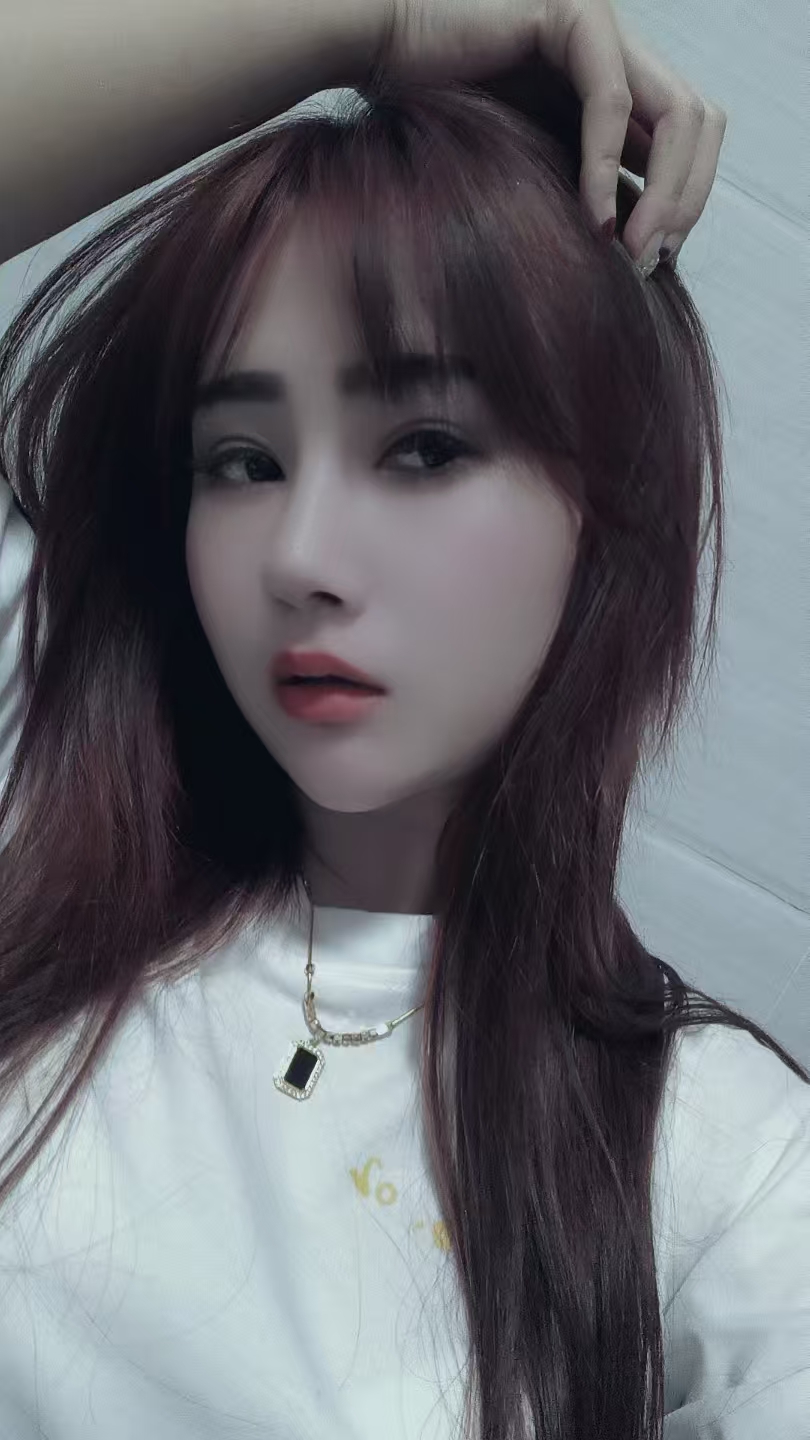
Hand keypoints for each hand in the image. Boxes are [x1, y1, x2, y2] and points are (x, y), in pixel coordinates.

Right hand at [362, 0, 727, 270]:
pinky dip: (608, 168)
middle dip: (687, 201)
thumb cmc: (440, 128)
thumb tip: (637, 260)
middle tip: (649, 263)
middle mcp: (624, 55)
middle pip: (702, 125)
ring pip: (680, 112)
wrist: (379, 60)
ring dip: (665, 191)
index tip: (651, 266)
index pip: (692, 143)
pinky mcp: (574, 19)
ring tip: (632, 251)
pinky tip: (595, 220)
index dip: (686, 205)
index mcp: (623, 88)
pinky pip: (611, 103)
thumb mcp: (533, 175)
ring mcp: (605, 32)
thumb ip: (585, 197)